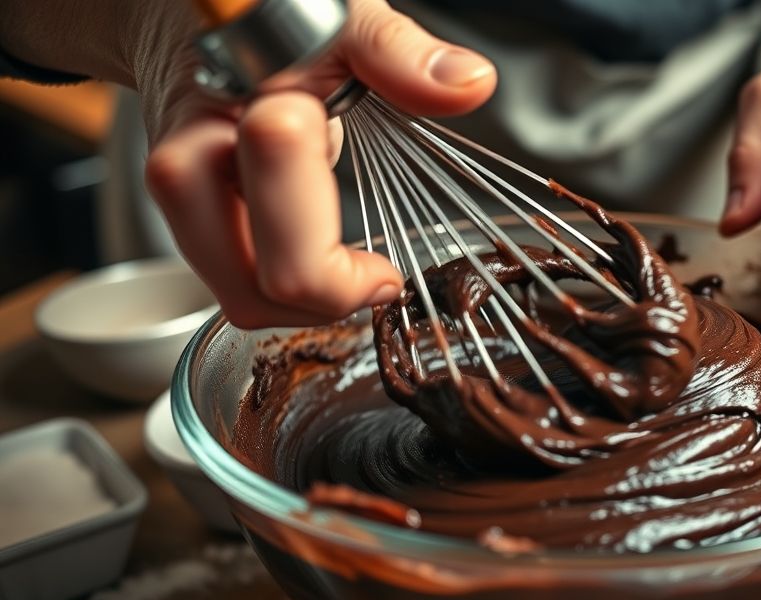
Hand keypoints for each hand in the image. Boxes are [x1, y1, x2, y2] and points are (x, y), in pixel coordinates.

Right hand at [138, 0, 494, 327]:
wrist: (189, 16)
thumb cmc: (265, 14)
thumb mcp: (340, 17)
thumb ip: (397, 53)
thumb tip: (466, 84)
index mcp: (233, 112)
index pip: (286, 239)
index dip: (342, 272)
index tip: (386, 273)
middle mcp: (191, 161)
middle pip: (252, 287)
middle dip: (327, 298)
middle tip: (377, 281)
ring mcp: (184, 193)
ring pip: (238, 296)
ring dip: (306, 300)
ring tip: (351, 270)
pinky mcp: (190, 213)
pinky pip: (235, 280)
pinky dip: (286, 284)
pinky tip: (320, 258)